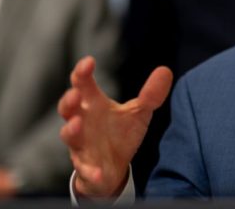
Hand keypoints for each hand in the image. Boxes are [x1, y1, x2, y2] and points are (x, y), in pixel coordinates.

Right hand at [58, 56, 171, 197]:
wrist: (114, 167)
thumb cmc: (120, 133)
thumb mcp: (138, 112)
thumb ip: (150, 95)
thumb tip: (165, 70)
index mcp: (94, 105)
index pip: (83, 85)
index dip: (82, 73)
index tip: (89, 62)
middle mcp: (83, 122)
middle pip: (68, 109)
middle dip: (69, 101)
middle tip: (76, 94)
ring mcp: (81, 145)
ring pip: (70, 136)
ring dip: (71, 130)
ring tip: (78, 124)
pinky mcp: (86, 167)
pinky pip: (85, 170)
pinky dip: (90, 171)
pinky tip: (97, 172)